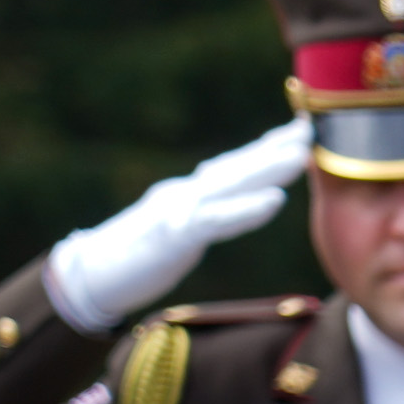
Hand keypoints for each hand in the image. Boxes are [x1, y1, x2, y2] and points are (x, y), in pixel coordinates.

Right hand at [46, 119, 313, 332]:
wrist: (94, 274)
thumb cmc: (140, 256)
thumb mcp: (182, 230)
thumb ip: (208, 214)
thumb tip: (234, 204)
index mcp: (191, 194)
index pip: (234, 166)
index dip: (266, 146)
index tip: (300, 129)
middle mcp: (187, 193)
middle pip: (237, 166)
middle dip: (274, 147)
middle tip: (309, 129)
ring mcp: (179, 210)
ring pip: (231, 184)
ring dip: (268, 168)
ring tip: (300, 155)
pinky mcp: (175, 235)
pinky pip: (217, 220)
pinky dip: (247, 209)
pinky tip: (275, 201)